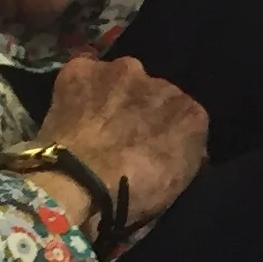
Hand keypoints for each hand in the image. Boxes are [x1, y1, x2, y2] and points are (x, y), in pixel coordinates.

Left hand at [47, 52, 208, 233]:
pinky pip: (83, 74)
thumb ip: (186, 153)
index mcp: (191, 113)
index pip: (185, 116)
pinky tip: (71, 110)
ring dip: (113, 94)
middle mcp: (162, 83)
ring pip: (121, 79)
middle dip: (141, 108)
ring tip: (95, 123)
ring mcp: (121, 71)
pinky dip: (80, 89)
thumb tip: (185, 146)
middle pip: (153, 93)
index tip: (152, 147)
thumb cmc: (132, 192)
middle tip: (121, 136)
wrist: (78, 182)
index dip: (166, 131)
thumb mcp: (177, 184)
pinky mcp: (81, 69)